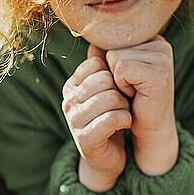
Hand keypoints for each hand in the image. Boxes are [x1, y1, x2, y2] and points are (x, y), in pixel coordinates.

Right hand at [62, 45, 131, 191]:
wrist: (109, 156)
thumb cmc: (110, 116)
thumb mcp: (106, 88)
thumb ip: (103, 65)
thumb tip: (100, 38)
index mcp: (72, 84)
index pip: (97, 63)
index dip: (115, 74)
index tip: (119, 87)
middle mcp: (68, 100)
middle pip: (105, 79)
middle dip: (121, 90)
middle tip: (124, 102)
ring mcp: (73, 120)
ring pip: (111, 98)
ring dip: (125, 106)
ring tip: (124, 113)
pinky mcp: (84, 139)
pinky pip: (112, 119)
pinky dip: (125, 119)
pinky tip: (124, 123)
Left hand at [104, 35, 178, 175]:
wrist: (150, 128)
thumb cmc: (132, 98)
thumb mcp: (116, 72)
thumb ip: (105, 54)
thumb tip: (92, 42)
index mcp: (152, 39)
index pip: (113, 38)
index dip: (112, 62)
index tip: (129, 78)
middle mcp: (161, 44)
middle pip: (113, 46)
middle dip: (114, 71)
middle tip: (132, 87)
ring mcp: (163, 58)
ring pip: (114, 57)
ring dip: (117, 79)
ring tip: (133, 90)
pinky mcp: (159, 74)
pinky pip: (121, 69)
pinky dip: (121, 85)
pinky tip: (135, 95)